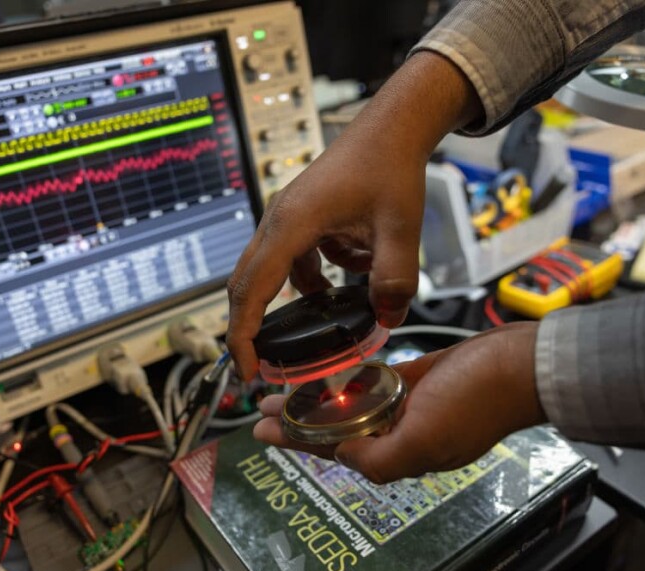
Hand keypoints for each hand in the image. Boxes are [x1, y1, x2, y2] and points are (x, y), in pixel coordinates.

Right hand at [226, 52, 480, 379]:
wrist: (391, 128)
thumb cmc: (389, 166)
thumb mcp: (400, 229)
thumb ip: (395, 280)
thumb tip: (386, 320)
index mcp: (292, 224)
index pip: (253, 289)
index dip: (243, 335)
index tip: (244, 369)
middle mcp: (278, 221)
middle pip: (247, 284)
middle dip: (254, 327)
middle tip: (265, 365)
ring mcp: (286, 218)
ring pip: (275, 272)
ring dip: (303, 295)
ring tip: (335, 309)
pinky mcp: (299, 219)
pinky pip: (296, 259)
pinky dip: (317, 275)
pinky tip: (353, 268)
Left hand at [253, 323, 545, 483]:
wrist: (521, 364)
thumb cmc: (478, 400)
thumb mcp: (425, 440)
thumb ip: (379, 458)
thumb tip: (342, 457)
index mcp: (400, 453)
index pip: (335, 450)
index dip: (296, 441)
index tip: (261, 431)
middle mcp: (401, 433)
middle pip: (337, 427)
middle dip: (299, 419)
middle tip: (264, 407)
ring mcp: (410, 405)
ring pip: (354, 404)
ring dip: (322, 397)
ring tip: (290, 389)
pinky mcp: (420, 378)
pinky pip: (379, 382)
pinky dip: (356, 380)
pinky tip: (334, 375)